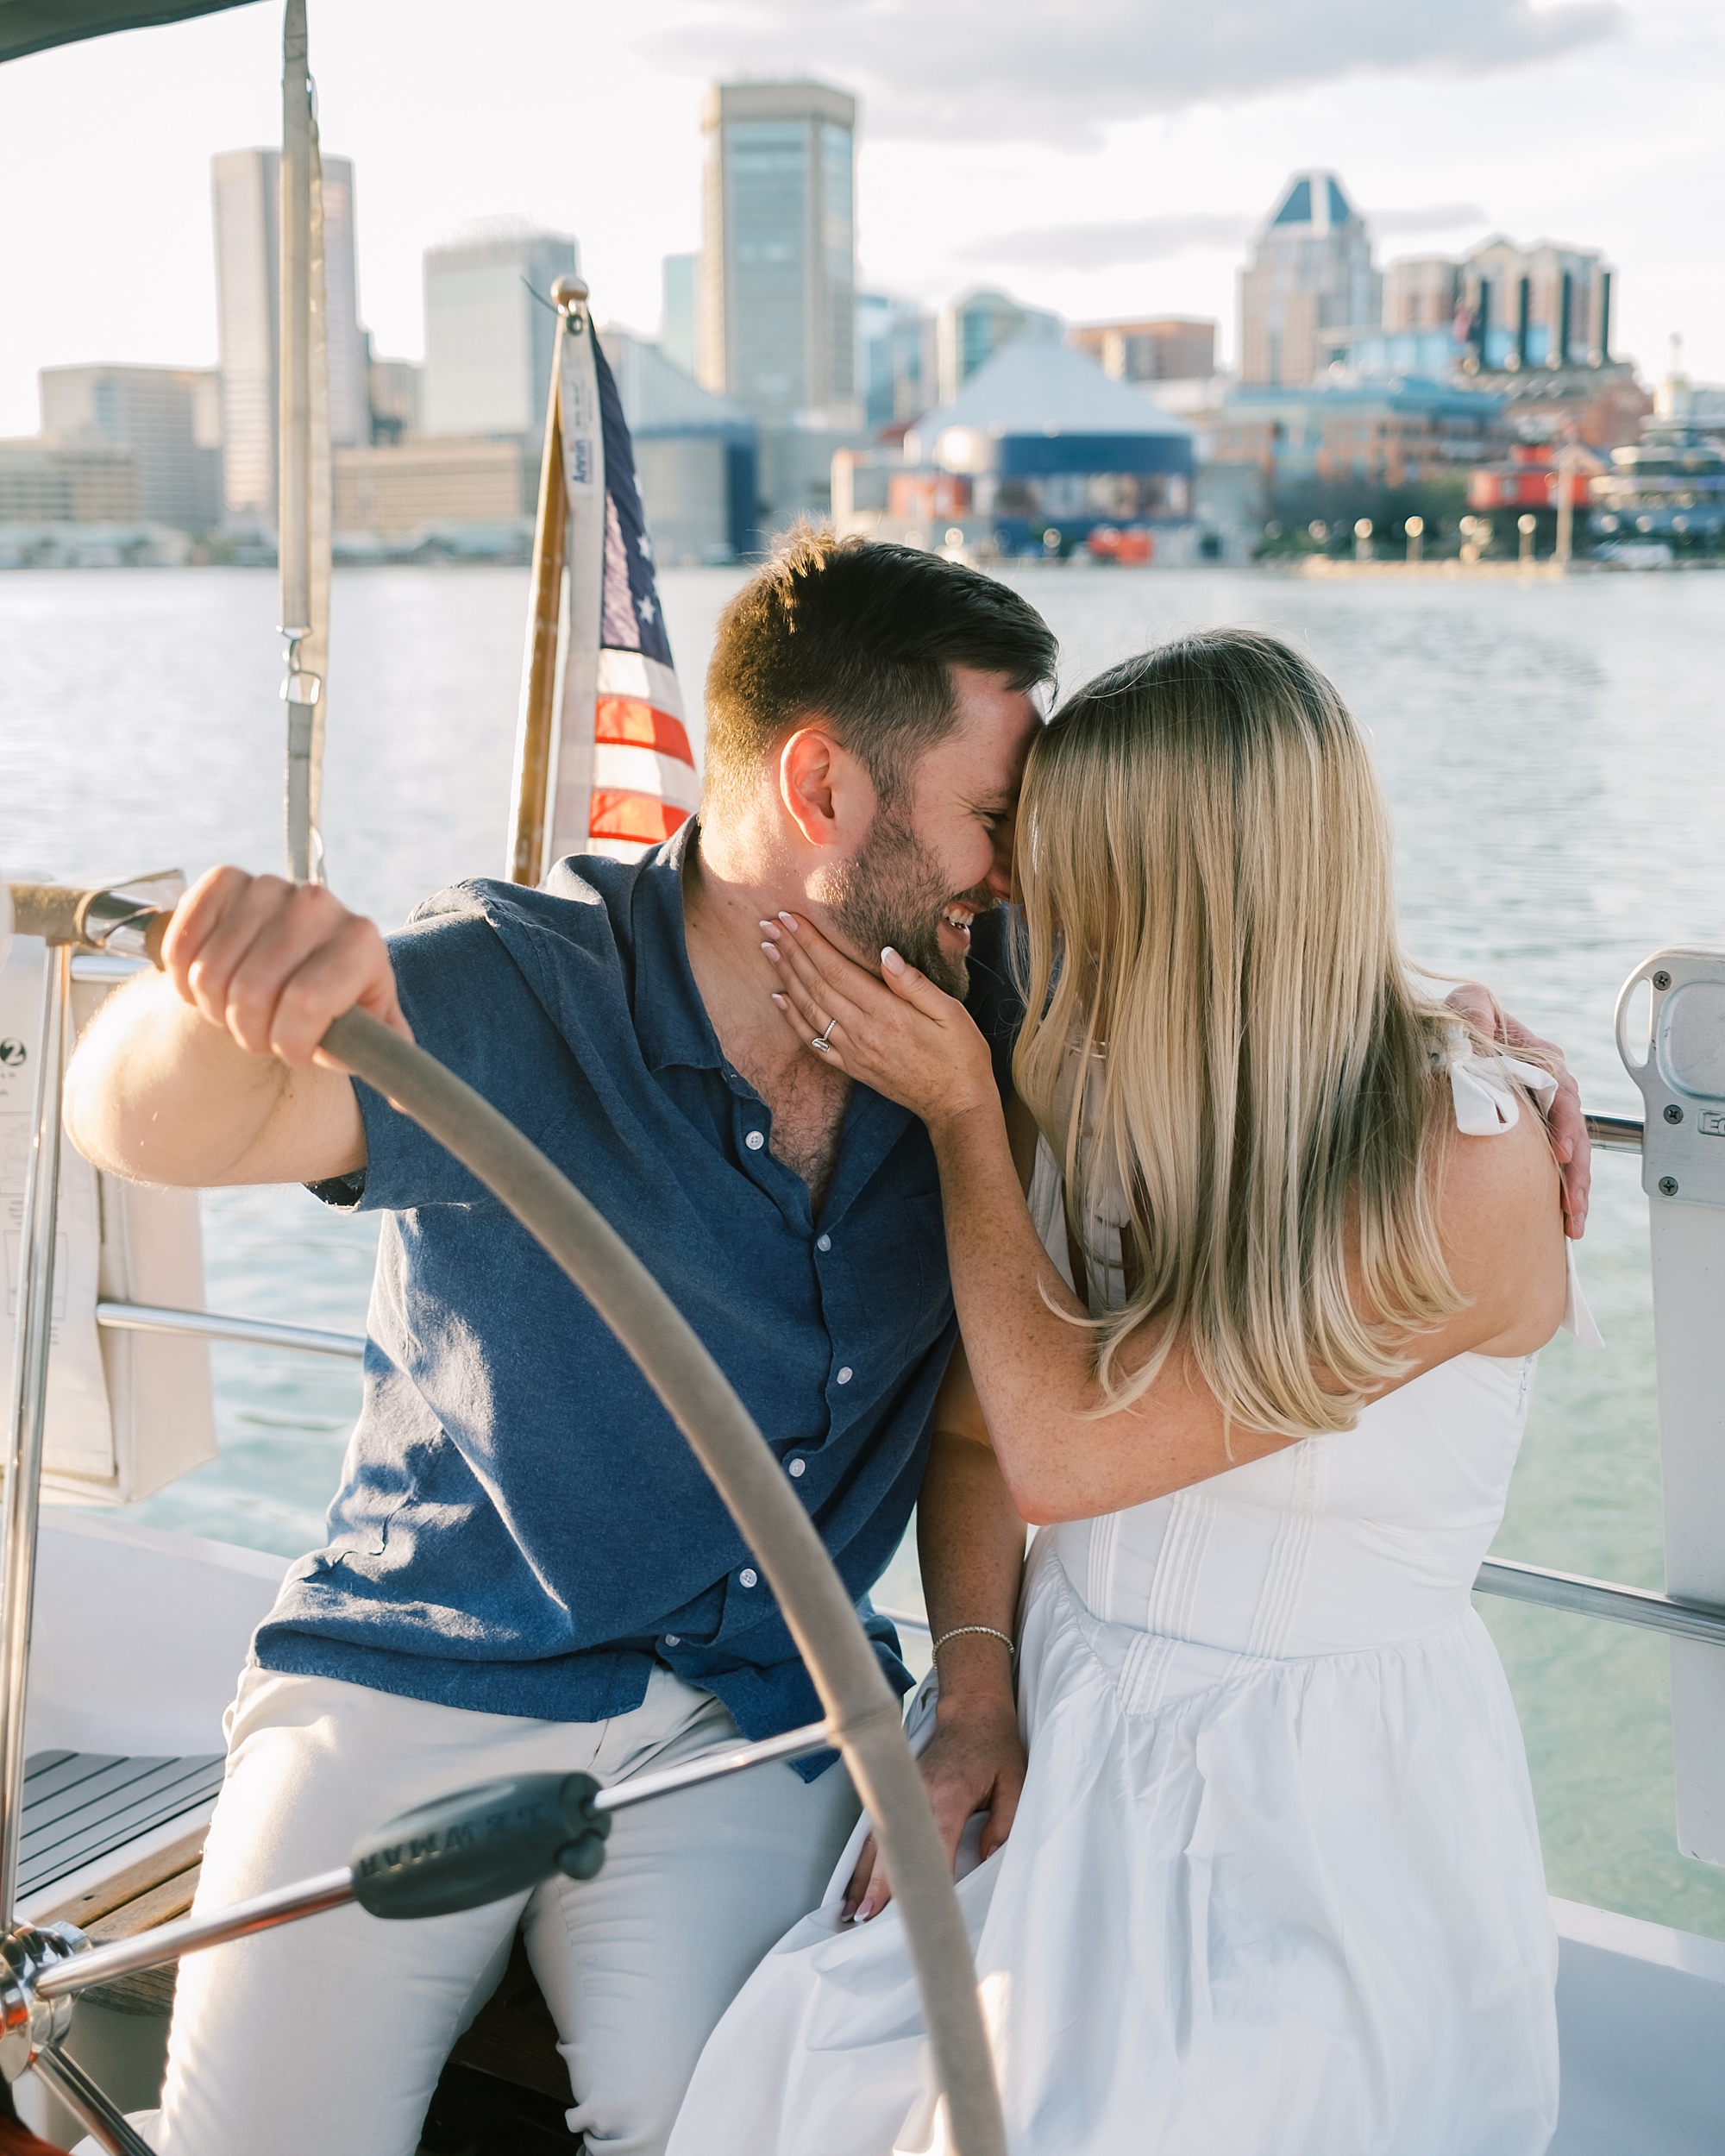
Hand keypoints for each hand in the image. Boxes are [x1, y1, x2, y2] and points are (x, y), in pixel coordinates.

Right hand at [162, 866, 411, 1069]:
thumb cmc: (333, 1006)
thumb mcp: (363, 1031)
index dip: (289, 1042)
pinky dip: (183, 975)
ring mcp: (270, 887)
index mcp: (361, 940)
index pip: (306, 1003)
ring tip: (236, 1010)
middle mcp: (318, 904)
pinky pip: (183, 939)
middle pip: (251, 992)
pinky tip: (205, 982)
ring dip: (213, 1008)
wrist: (297, 962)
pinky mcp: (225, 880)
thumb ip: (381, 1058)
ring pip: (210, 973)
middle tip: (259, 1034)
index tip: (293, 1052)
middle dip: (248, 1032)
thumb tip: (399, 1101)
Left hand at [760, 912, 994, 1129]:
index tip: (790, 918)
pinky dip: (792, 1018)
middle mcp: (862, 1032)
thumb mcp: (951, 1012)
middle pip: (816, 984)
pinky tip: (779, 998)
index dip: (811, 942)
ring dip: (786, 976)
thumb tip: (885, 952)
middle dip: (791, 951)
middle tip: (769, 925)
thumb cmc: (961, 1056)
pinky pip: (813, 1040)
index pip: (837, 970)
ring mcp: (852, 1052)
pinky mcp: (851, 1067)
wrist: (956, 1106)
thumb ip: (914, 983)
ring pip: (809, 1008)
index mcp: (886, 1013)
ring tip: (768, 949)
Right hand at [841, 1690, 1025, 1923]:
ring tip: (853, 1910)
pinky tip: (857, 1881)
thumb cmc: (994, 1747)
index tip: (912, 1905)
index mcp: (950, 1792)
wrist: (973, 1712)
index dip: (922, 1876)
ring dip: (864, 1874)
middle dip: (879, 1882)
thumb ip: (1004, 1822)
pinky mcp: (897, 1790)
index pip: (933, 1842)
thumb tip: (988, 1859)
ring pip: (877, 1837)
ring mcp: (903, 1789)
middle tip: (865, 1917)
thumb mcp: (1014, 1782)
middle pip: (893, 1843)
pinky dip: (866, 1856)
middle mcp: (919, 1791)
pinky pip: (877, 1828)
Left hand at [1446, 983, 1589, 1238]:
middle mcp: (1543, 1082)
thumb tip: (1479, 1015)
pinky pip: (1553, 1162)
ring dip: (1574, 1186)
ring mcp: (1538, 1108)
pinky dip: (1561, 1190)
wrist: (1436, 1046)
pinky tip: (1565, 1221)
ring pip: (1569, 1150)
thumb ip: (1471, 1010)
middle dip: (1576, 1167)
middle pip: (1572, 1126)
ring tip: (1573, 1221)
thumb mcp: (1459, 1012)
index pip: (1559, 1088)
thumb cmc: (1450, 1028)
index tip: (1558, 1153)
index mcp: (1534, 1053)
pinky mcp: (1529, 1130)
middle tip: (1571, 1201)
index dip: (1562, 1122)